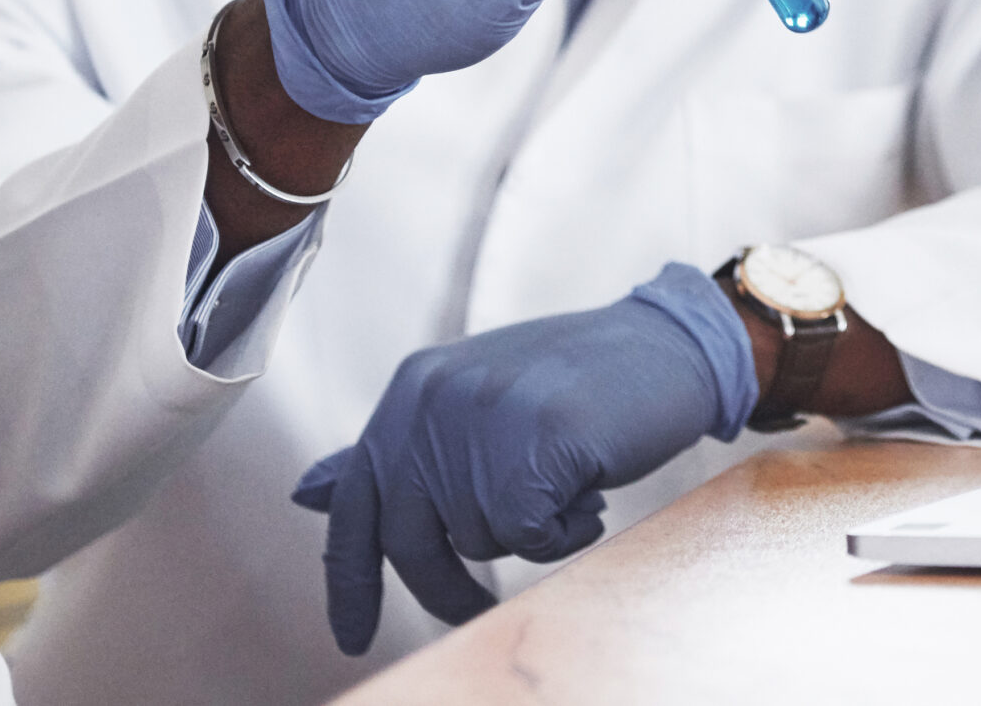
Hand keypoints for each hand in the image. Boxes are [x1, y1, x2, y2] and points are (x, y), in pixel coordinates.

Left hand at [290, 264, 757, 653]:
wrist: (670, 345)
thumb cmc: (577, 381)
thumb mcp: (474, 403)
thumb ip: (399, 449)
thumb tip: (309, 493)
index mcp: (413, 388)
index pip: (356, 502)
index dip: (350, 579)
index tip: (351, 636)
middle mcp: (435, 398)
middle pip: (412, 541)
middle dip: (447, 586)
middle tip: (478, 606)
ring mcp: (484, 419)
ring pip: (480, 540)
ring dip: (529, 531)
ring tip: (567, 480)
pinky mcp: (536, 444)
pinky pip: (532, 537)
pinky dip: (568, 529)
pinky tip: (591, 486)